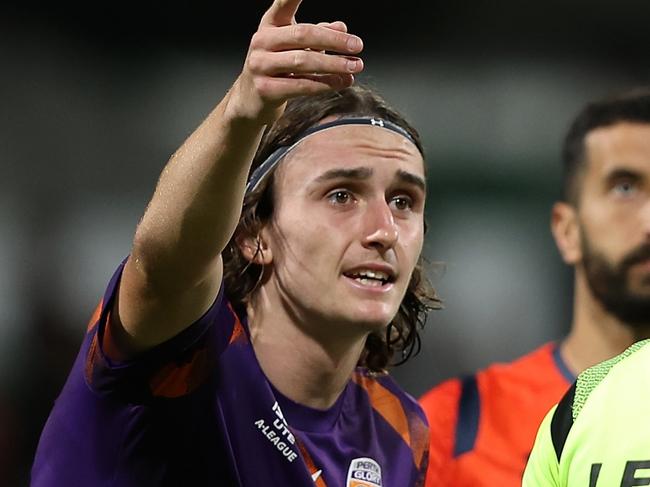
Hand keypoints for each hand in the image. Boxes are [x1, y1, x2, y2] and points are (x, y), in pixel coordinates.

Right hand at [228, 0, 363, 123]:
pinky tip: (340, 82)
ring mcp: (260, 65)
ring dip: (334, 65)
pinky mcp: (265, 89)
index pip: (283, 4)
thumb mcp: (295, 47)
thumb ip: (318, 35)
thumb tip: (342, 27)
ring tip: (354, 67)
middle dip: (334, 40)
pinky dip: (325, 84)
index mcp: (270, 24)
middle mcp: (262, 41)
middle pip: (303, 35)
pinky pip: (301, 85)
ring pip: (304, 61)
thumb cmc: (276, 68)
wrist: (250, 99)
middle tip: (357, 45)